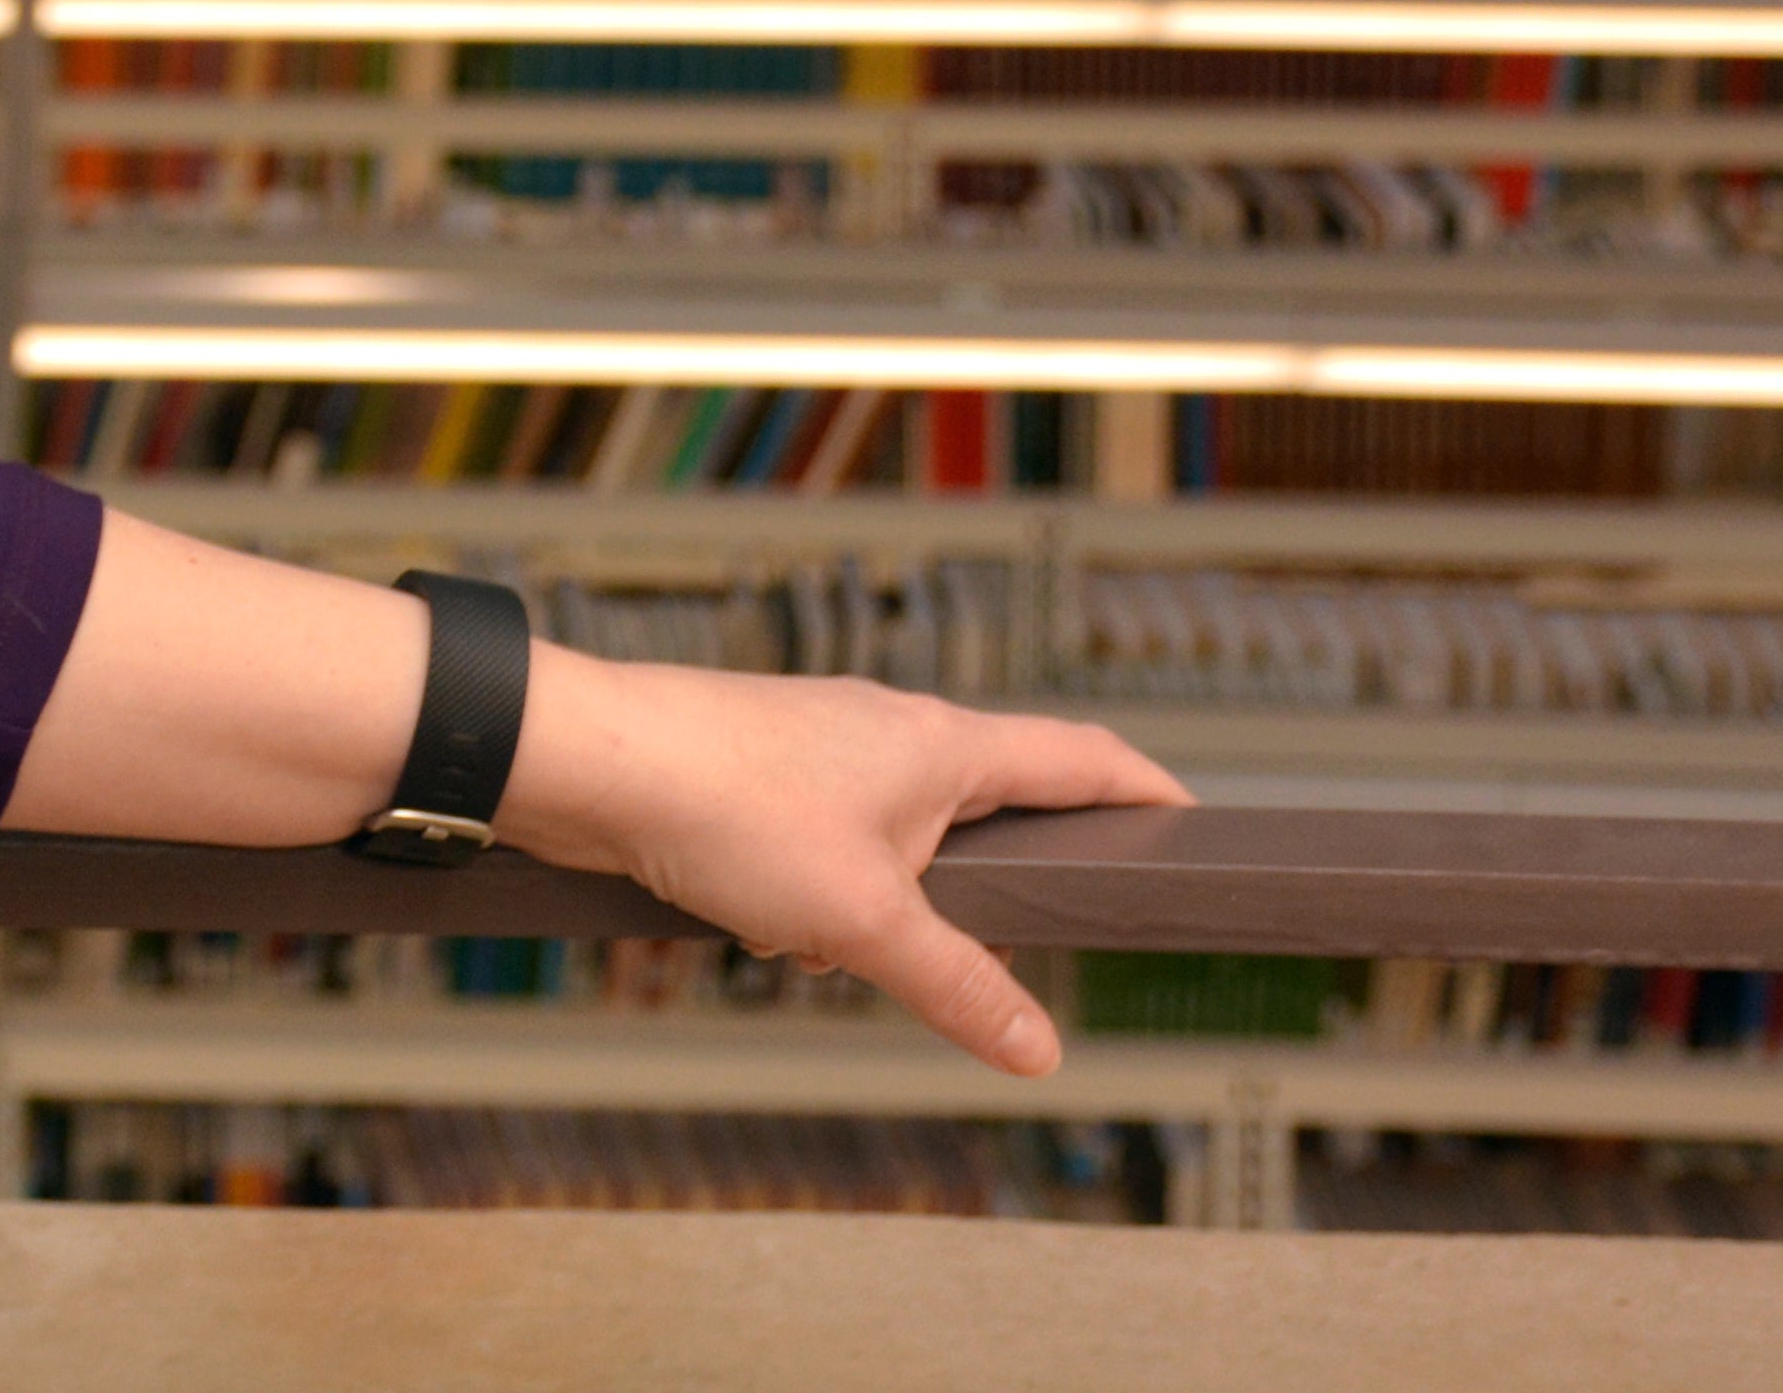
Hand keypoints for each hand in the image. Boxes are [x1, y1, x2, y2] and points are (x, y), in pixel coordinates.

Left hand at [493, 653, 1191, 1074]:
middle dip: (993, 886)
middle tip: (1011, 944)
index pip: (1082, 759)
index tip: (1194, 824)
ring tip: (827, 946)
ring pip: (898, 842)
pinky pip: (827, 850)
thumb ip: (960, 987)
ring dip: (882, 909)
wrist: (588, 759)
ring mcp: (826, 748)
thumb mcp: (863, 920)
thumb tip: (1041, 1052)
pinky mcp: (765, 774)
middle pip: (992, 803)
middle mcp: (894, 730)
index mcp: (946, 743)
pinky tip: (771, 935)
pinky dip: (817, 903)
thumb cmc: (728, 807)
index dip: (1147, 792)